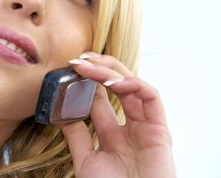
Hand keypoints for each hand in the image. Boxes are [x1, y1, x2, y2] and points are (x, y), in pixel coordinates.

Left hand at [62, 53, 175, 177]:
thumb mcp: (86, 161)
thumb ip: (77, 136)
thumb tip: (61, 113)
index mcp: (113, 135)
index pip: (101, 98)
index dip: (86, 81)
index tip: (69, 69)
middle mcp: (130, 127)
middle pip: (117, 87)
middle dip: (99, 68)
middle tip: (78, 59)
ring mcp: (145, 127)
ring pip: (132, 86)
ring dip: (111, 71)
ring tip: (89, 65)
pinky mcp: (160, 130)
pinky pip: (151, 97)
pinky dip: (133, 84)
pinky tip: (113, 82)